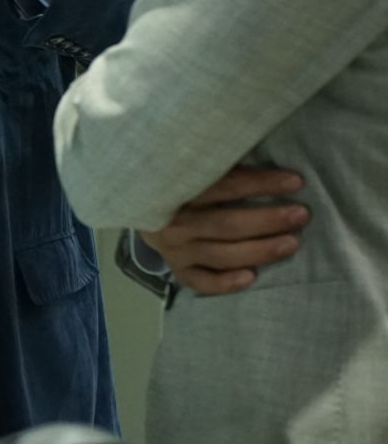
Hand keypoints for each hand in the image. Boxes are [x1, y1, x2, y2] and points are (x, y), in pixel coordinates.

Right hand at [140, 167, 308, 295]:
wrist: (141, 205)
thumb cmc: (181, 184)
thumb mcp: (192, 170)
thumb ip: (222, 168)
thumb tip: (269, 160)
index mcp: (177, 190)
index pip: (226, 186)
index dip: (261, 183)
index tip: (295, 181)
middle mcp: (175, 222)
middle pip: (226, 224)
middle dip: (268, 220)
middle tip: (301, 215)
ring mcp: (175, 249)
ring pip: (221, 254)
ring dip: (259, 250)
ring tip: (292, 243)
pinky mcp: (178, 269)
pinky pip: (201, 281)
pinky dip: (225, 282)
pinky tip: (251, 277)